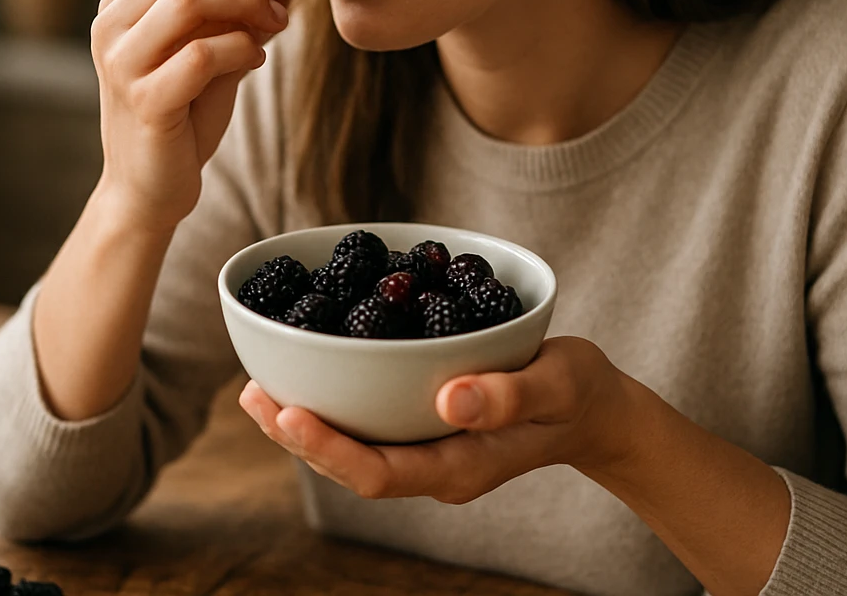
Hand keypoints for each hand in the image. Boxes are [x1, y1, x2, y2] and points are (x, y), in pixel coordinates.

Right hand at [90, 0, 311, 227]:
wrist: (149, 191)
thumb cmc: (184, 115)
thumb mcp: (215, 48)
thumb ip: (242, 7)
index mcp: (126, 0)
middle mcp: (113, 22)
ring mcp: (123, 61)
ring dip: (250, 2)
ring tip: (279, 23)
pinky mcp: (143, 101)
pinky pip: (201, 54)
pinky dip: (241, 48)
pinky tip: (255, 61)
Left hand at [238, 337, 633, 503]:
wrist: (594, 409)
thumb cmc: (579, 393)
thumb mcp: (558, 383)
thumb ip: (509, 394)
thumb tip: (448, 397)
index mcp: (459, 468)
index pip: (377, 473)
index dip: (327, 448)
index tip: (287, 414)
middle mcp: (433, 467)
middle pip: (349, 465)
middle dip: (296, 434)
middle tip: (252, 393)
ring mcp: (426, 450)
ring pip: (350, 447)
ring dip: (302, 421)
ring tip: (257, 387)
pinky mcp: (423, 427)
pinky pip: (366, 425)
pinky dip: (330, 402)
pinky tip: (304, 373)